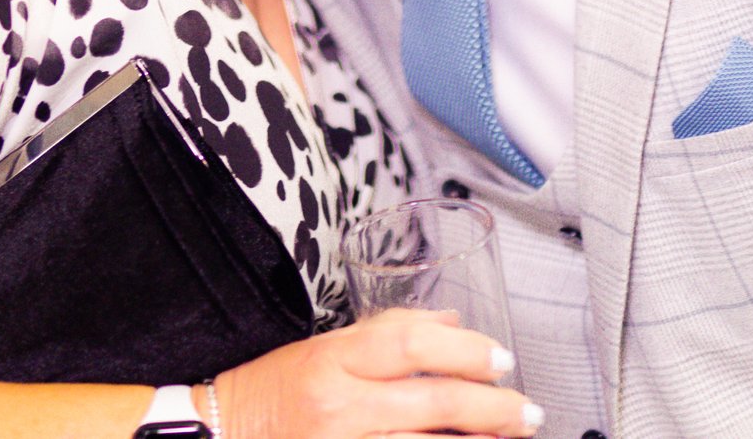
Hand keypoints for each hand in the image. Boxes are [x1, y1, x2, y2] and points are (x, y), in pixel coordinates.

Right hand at [215, 309, 539, 438]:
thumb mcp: (326, 346)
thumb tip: (452, 324)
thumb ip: (389, 333)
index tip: (501, 359)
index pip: (409, 343)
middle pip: (432, 403)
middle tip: (528, 411)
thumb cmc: (276, 390)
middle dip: (493, 409)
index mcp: (334, 360)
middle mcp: (338, 407)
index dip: (464, 350)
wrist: (224, 434)